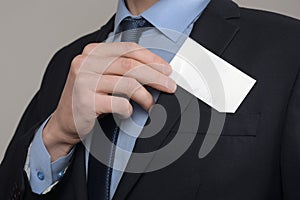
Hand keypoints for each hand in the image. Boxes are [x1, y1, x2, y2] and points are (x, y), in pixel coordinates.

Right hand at [42, 42, 176, 160]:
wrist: (65, 122)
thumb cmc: (87, 98)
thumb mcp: (102, 76)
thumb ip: (122, 69)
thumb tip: (156, 71)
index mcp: (92, 52)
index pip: (128, 49)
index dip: (152, 59)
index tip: (166, 69)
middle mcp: (86, 62)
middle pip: (131, 65)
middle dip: (156, 76)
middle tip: (169, 86)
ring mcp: (84, 80)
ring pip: (128, 83)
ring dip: (146, 96)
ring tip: (151, 105)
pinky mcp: (85, 100)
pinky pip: (119, 103)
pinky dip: (129, 110)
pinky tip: (128, 113)